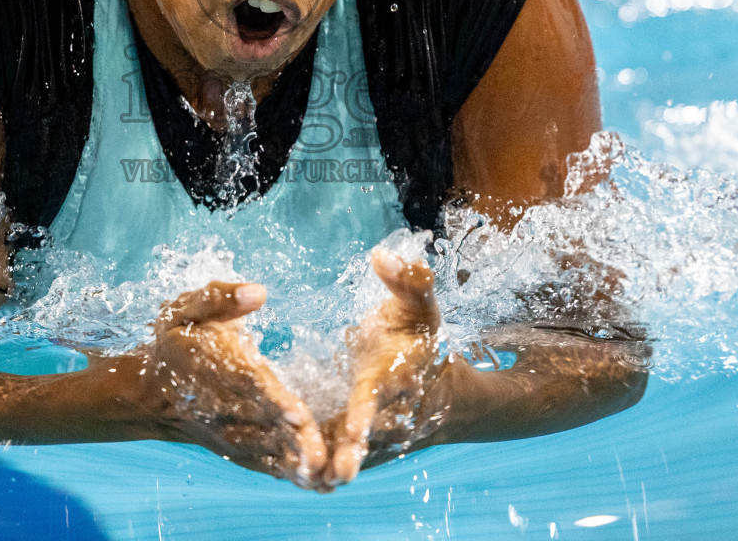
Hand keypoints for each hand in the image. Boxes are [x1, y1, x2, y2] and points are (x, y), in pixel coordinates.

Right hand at [144, 281, 326, 488]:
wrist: (149, 392)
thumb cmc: (176, 341)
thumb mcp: (185, 309)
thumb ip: (219, 298)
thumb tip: (257, 292)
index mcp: (213, 367)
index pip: (246, 383)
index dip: (272, 398)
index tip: (298, 411)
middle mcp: (221, 407)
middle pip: (262, 423)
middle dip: (294, 439)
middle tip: (325, 454)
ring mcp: (228, 433)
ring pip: (265, 449)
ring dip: (295, 463)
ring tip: (328, 474)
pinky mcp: (236, 449)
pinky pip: (263, 463)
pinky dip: (289, 474)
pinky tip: (318, 483)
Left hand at [323, 249, 448, 486]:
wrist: (436, 392)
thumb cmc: (420, 341)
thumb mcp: (421, 306)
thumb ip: (409, 280)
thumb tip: (381, 256)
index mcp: (391, 381)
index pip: (374, 401)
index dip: (364, 416)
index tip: (353, 432)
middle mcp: (380, 417)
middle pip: (360, 441)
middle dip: (345, 456)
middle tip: (328, 475)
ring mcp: (368, 439)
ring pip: (345, 456)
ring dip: (327, 469)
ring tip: (308, 482)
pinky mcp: (352, 447)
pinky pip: (333, 460)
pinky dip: (320, 471)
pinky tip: (300, 481)